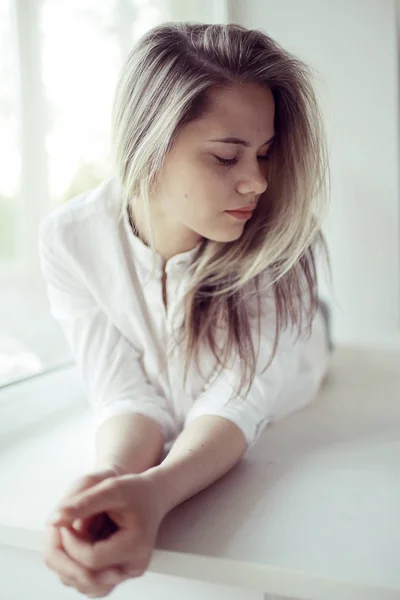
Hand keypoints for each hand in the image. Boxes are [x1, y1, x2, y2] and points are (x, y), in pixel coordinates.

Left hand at [49, 472, 163, 593]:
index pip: (91, 559)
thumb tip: (55, 520)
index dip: (71, 542)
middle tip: (64, 529)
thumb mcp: (111, 488)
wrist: (152, 496)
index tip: (65, 522)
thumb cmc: (135, 490)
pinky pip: (91, 582)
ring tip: (73, 536)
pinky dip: (78, 567)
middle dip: (67, 555)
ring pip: (86, 585)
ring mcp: (126, 573)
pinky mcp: (118, 574)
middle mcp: (133, 566)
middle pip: (86, 578)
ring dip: (70, 564)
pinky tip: (79, 545)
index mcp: (135, 546)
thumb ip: (83, 503)